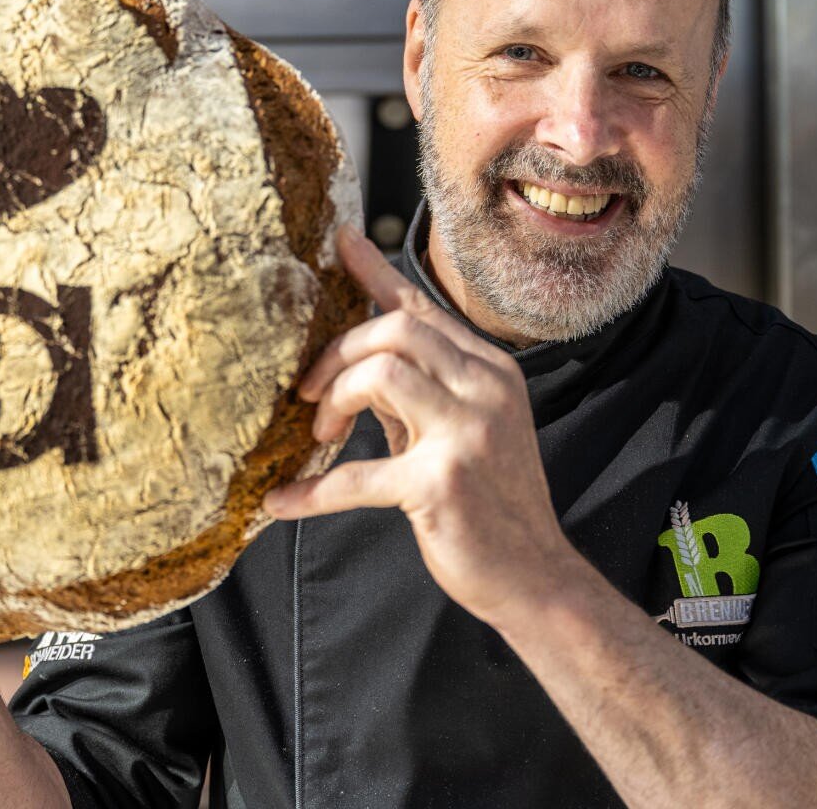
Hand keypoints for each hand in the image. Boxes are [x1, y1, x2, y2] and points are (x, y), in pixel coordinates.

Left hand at [264, 225, 574, 628]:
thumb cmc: (489, 502)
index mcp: (489, 368)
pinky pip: (356, 475)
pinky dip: (311, 491)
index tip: (339, 240)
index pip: (421, 305)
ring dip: (333, 401)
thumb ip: (417, 390)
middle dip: (337, 356)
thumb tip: (356, 362)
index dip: (374, 270)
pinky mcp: (441, 483)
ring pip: (379, 373)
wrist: (534, 576)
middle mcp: (485, 387)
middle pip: (392, 329)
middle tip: (312, 399)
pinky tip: (282, 502)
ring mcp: (468, 432)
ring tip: (321, 436)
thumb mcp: (463, 428)